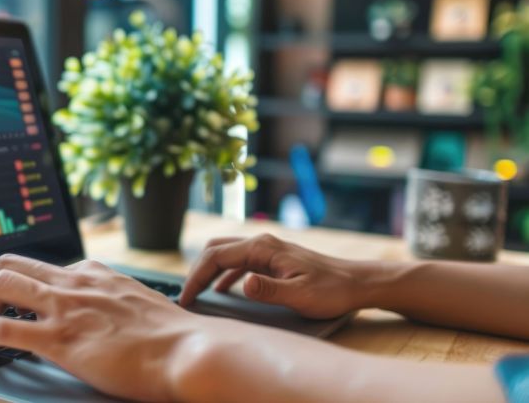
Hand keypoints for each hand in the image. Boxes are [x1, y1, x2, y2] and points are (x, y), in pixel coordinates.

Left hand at [0, 254, 203, 401]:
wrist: (186, 351)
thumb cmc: (171, 334)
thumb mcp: (138, 301)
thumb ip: (115, 298)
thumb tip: (108, 309)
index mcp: (95, 272)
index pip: (47, 267)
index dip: (27, 282)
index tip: (20, 296)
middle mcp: (75, 282)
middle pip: (14, 263)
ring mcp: (65, 308)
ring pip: (3, 284)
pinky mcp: (59, 340)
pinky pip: (4, 329)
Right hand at [179, 234, 366, 318]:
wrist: (357, 283)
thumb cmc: (332, 290)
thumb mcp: (301, 295)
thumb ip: (269, 290)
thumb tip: (242, 284)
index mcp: (263, 248)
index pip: (216, 256)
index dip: (196, 277)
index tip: (186, 299)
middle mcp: (261, 243)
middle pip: (215, 249)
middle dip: (197, 270)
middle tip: (187, 296)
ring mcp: (267, 249)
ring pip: (225, 252)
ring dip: (209, 270)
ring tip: (198, 294)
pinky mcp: (272, 258)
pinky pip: (239, 261)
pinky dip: (224, 273)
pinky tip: (222, 290)